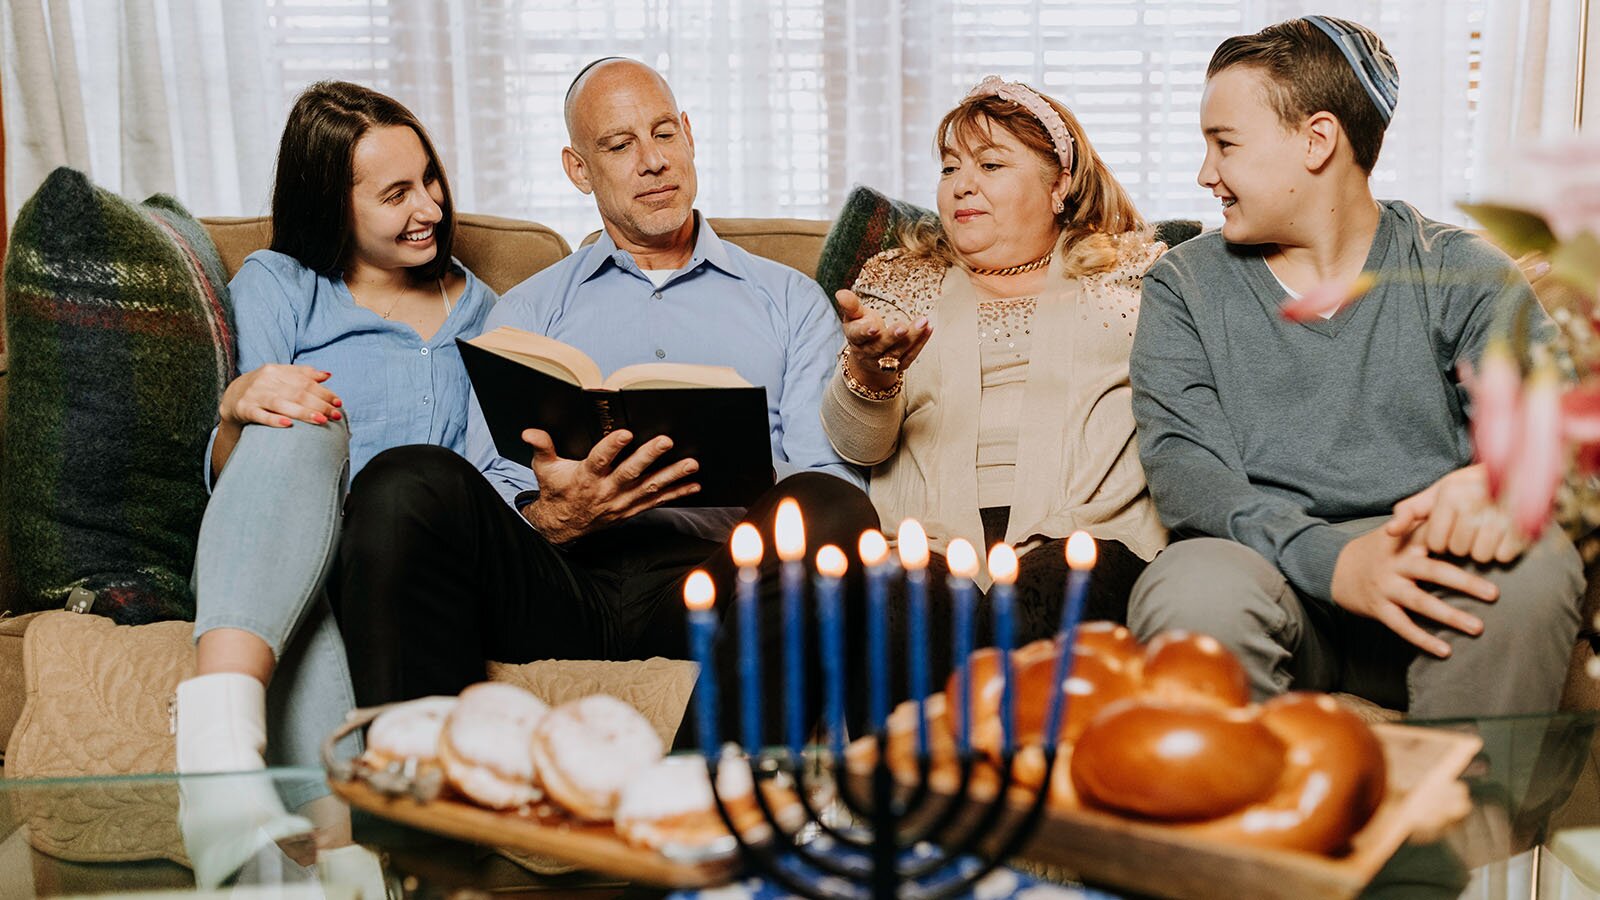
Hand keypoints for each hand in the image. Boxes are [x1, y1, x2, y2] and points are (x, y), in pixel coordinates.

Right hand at [220, 364, 341, 428]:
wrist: (231, 397)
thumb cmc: (264, 388)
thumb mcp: (280, 377)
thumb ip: (303, 375)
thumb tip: (328, 375)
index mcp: (276, 370)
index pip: (305, 381)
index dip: (323, 392)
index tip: (339, 403)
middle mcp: (265, 380)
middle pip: (297, 393)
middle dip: (319, 404)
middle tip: (336, 415)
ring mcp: (253, 394)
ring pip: (281, 404)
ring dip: (303, 412)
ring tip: (321, 420)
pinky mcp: (244, 409)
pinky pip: (260, 415)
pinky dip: (274, 420)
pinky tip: (288, 424)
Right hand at [520, 429, 699, 543]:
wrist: (562, 525)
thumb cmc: (557, 491)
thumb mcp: (545, 469)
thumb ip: (542, 447)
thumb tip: (530, 432)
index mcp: (586, 477)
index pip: (600, 460)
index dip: (612, 447)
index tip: (625, 433)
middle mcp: (607, 491)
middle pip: (630, 472)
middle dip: (650, 456)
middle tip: (666, 441)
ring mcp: (622, 502)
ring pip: (650, 487)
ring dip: (672, 476)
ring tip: (691, 464)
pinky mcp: (632, 509)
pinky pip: (657, 501)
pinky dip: (677, 493)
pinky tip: (694, 485)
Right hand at [836, 289, 932, 389]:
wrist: (868, 358)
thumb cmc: (861, 330)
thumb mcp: (854, 317)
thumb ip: (850, 305)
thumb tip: (840, 292)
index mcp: (855, 339)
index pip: (858, 336)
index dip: (865, 332)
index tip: (874, 327)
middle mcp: (868, 353)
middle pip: (881, 345)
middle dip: (892, 337)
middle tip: (903, 327)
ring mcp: (884, 362)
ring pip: (898, 351)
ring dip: (912, 337)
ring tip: (923, 321)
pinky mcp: (900, 366)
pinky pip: (911, 355)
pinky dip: (921, 342)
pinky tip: (929, 328)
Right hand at [1330, 527, 1497, 656]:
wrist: (1334, 568)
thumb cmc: (1378, 550)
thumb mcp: (1397, 531)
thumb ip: (1426, 524)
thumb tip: (1467, 513)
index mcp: (1404, 540)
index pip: (1435, 536)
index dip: (1460, 539)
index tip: (1489, 545)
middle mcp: (1395, 563)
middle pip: (1433, 571)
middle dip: (1465, 582)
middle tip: (1494, 594)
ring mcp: (1385, 586)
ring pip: (1420, 601)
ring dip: (1449, 615)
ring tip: (1477, 627)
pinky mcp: (1378, 608)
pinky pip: (1402, 626)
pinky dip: (1423, 639)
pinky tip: (1445, 650)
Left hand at [1385, 465, 1527, 563]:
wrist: (1518, 474)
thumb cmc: (1470, 488)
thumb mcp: (1437, 493)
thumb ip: (1410, 511)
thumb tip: (1390, 532)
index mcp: (1449, 493)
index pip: (1436, 543)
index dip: (1444, 541)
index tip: (1453, 527)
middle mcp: (1472, 501)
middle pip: (1458, 550)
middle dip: (1465, 544)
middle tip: (1475, 527)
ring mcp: (1499, 513)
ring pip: (1480, 556)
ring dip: (1484, 549)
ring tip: (1489, 530)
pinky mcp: (1524, 525)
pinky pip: (1503, 556)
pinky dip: (1504, 551)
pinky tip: (1505, 534)